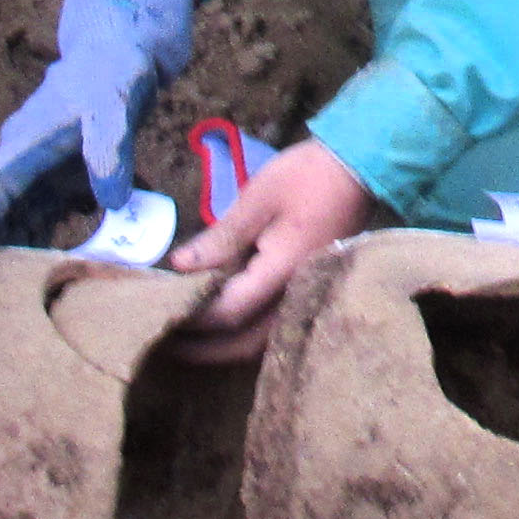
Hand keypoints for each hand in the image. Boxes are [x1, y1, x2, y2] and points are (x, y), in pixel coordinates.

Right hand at [0, 0, 197, 260]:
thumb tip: (110, 200)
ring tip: (5, 293)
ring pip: (18, 215)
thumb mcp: (116, 104)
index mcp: (26, 143)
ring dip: (11, 248)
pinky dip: (43, 237)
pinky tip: (49, 267)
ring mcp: (42, 166)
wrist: (124, 46)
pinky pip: (45, 212)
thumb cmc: (115, 70)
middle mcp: (25, 157)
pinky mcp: (63, 171)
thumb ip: (110, 148)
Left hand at [160, 140, 381, 363]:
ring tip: (190, 340)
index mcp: (282, 272)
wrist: (360, 168)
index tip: (159, 315)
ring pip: (262, 343)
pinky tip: (224, 323)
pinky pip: (274, 327)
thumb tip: (178, 266)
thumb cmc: (307, 177)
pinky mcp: (310, 291)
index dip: (192, 319)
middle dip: (204, 350)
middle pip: (245, 344)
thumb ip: (220, 238)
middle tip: (167, 343)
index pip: (229, 313)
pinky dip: (245, 334)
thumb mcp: (257, 199)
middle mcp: (297, 295)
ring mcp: (307, 296)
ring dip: (225, 347)